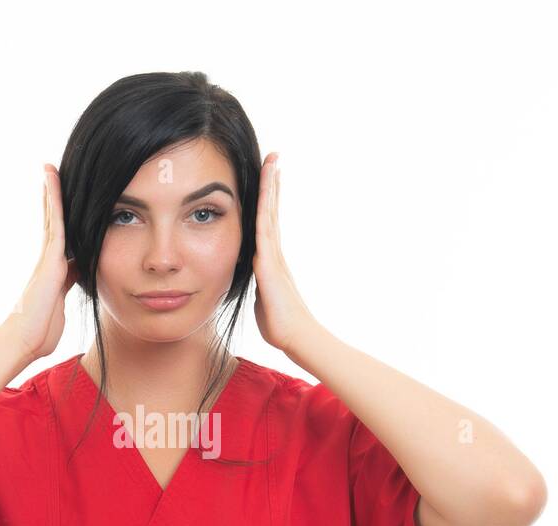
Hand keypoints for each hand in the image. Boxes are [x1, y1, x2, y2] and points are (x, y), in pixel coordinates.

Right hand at [3, 163, 78, 361]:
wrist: (24, 340)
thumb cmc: (40, 331)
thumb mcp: (60, 305)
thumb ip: (67, 288)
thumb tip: (77, 277)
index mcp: (55, 272)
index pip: (63, 240)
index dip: (64, 221)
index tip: (66, 204)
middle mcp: (49, 260)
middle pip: (54, 222)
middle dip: (53, 199)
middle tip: (51, 174)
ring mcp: (47, 258)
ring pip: (53, 218)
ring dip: (51, 192)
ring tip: (50, 168)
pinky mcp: (49, 258)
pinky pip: (56, 223)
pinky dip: (55, 202)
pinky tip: (53, 182)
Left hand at [252, 152, 318, 354]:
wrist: (296, 337)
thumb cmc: (281, 326)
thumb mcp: (265, 302)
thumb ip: (262, 289)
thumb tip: (261, 288)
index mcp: (271, 260)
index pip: (267, 223)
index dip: (268, 200)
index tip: (270, 178)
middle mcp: (275, 252)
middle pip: (271, 210)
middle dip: (272, 183)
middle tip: (275, 157)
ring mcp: (274, 255)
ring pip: (269, 213)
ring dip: (270, 186)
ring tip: (273, 161)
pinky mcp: (270, 262)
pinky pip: (264, 229)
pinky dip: (264, 207)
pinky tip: (264, 189)